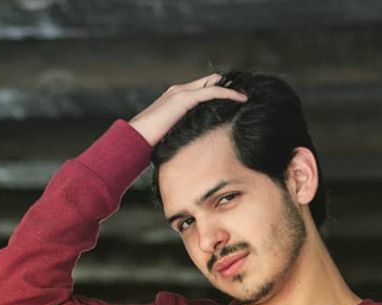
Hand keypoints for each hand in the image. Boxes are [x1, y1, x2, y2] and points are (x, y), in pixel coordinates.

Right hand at [128, 73, 247, 146]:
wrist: (134, 139)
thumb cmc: (148, 143)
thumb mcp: (170, 136)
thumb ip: (181, 134)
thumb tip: (192, 147)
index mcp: (174, 98)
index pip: (201, 89)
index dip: (219, 91)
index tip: (235, 100)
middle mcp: (178, 90)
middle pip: (210, 81)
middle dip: (228, 86)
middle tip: (246, 94)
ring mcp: (180, 92)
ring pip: (213, 83)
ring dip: (232, 88)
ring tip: (247, 95)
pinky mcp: (184, 98)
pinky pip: (212, 92)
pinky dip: (229, 94)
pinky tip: (241, 99)